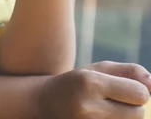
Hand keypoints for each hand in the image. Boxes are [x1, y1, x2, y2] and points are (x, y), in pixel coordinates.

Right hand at [36, 61, 150, 118]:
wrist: (44, 105)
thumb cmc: (77, 85)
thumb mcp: (98, 70)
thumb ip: (130, 72)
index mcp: (89, 83)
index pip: (140, 94)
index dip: (136, 91)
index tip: (122, 90)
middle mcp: (87, 107)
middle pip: (138, 115)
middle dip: (131, 108)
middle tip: (111, 102)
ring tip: (103, 112)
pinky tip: (98, 118)